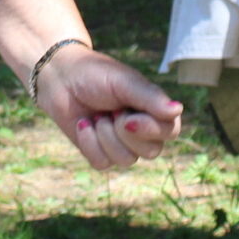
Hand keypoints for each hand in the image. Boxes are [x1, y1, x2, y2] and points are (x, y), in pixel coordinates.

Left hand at [35, 44, 184, 170]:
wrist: (61, 79)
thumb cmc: (96, 75)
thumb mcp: (124, 82)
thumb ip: (150, 97)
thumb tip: (177, 110)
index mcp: (154, 110)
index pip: (171, 131)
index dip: (151, 129)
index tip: (128, 118)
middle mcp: (142, 131)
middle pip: (151, 152)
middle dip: (124, 133)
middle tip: (110, 111)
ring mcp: (121, 144)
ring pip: (126, 160)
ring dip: (105, 136)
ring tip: (97, 116)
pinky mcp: (100, 154)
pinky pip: (102, 163)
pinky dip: (89, 142)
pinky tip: (84, 124)